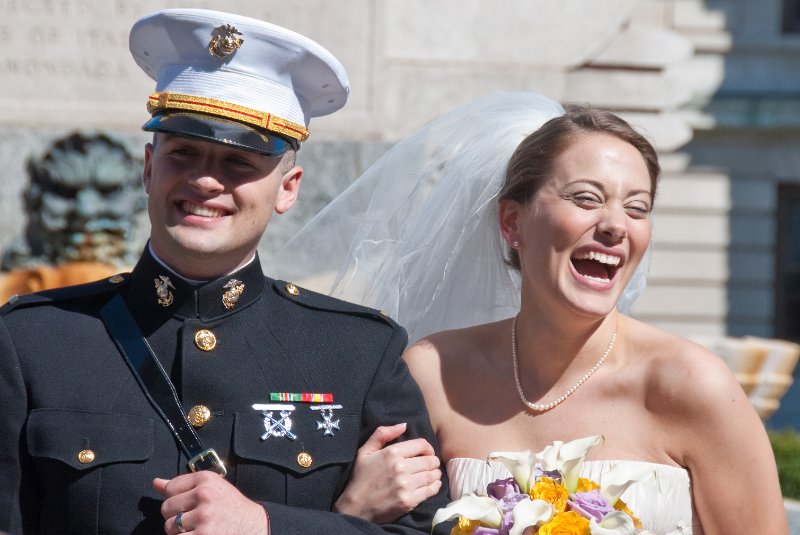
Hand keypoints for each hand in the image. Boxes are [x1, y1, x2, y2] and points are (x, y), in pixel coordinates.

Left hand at [154, 471, 268, 534]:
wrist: (252, 525)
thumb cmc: (229, 506)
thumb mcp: (211, 488)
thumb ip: (183, 485)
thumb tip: (156, 482)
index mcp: (205, 479)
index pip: (170, 487)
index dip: (175, 499)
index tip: (188, 504)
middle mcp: (204, 494)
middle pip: (166, 507)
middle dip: (175, 516)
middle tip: (192, 519)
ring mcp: (203, 516)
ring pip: (170, 526)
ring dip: (179, 531)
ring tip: (195, 528)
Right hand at [334, 423, 441, 522]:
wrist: (355, 507)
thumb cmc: (360, 478)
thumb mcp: (365, 451)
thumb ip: (383, 434)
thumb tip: (404, 425)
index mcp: (392, 453)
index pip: (422, 445)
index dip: (428, 448)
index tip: (427, 453)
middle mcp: (401, 467)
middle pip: (430, 460)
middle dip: (433, 461)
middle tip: (430, 465)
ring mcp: (406, 485)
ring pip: (432, 475)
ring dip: (435, 474)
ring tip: (431, 474)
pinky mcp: (409, 501)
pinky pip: (430, 490)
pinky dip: (435, 487)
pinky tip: (432, 485)